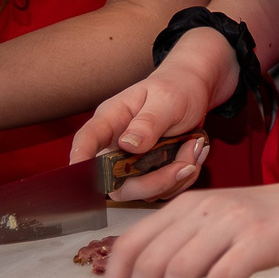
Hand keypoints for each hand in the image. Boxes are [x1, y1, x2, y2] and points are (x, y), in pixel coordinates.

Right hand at [71, 26, 232, 200]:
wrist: (197, 89)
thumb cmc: (177, 87)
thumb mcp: (167, 99)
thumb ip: (149, 121)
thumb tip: (128, 144)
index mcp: (112, 120)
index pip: (87, 140)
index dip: (81, 158)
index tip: (82, 172)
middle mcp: (117, 146)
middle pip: (116, 183)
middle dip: (154, 182)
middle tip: (185, 163)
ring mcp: (133, 162)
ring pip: (145, 191)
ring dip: (176, 176)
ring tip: (195, 145)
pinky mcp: (151, 171)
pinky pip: (165, 188)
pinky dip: (185, 175)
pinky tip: (195, 152)